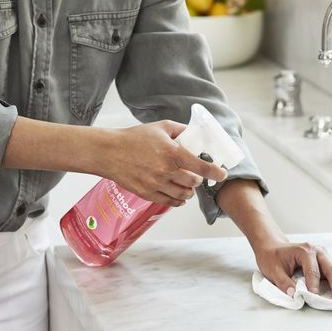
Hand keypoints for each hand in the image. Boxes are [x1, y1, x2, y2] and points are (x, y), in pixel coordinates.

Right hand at [2, 117, 226, 206]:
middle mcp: (166, 171)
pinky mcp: (147, 194)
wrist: (108, 152)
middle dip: (198, 180)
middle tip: (196, 175)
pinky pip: (169, 202)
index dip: (216, 173)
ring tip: (187, 186)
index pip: (202, 167)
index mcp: (173, 153)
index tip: (222, 174)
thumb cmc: (133, 138)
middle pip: (194, 184)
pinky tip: (178, 195)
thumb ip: (180, 130)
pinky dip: (178, 201)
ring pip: (183, 196)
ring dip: (189, 192)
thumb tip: (195, 134)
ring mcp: (156, 184)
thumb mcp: (160, 127)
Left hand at [254, 240, 331, 300]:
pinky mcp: (326, 262)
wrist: (273, 247)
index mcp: (305, 250)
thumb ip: (284, 283)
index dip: (314, 285)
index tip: (315, 297)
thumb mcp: (273, 271)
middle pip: (331, 269)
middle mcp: (318, 251)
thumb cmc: (273, 258)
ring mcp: (324, 255)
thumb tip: (295, 295)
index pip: (312, 270)